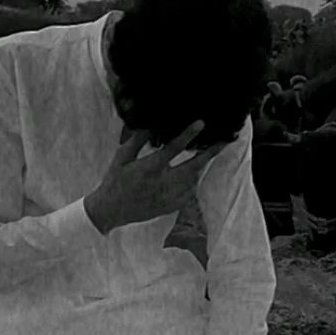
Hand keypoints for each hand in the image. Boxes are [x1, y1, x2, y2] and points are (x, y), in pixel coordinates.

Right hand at [84, 120, 224, 233]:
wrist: (111, 210)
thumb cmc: (115, 181)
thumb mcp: (122, 157)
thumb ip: (137, 140)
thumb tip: (149, 124)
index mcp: (150, 168)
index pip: (173, 148)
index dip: (188, 135)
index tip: (200, 123)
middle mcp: (162, 183)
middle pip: (193, 166)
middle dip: (210, 153)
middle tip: (224, 142)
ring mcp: (168, 197)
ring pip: (194, 180)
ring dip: (202, 166)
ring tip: (211, 153)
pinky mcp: (170, 207)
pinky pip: (190, 193)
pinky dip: (194, 182)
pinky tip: (195, 174)